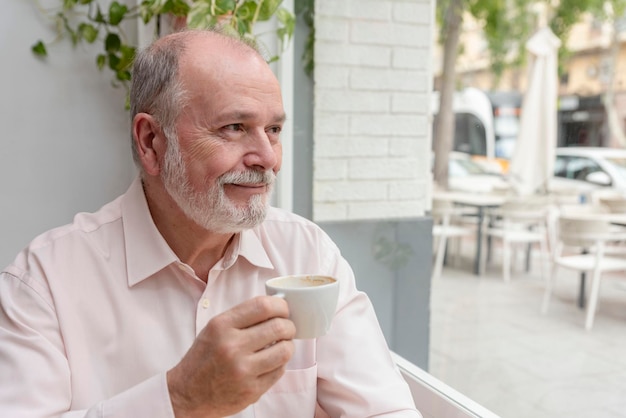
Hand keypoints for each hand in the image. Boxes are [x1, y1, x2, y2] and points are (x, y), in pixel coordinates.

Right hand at [167, 295, 295, 417]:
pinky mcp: (251, 390)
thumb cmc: (204, 358)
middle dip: (289, 326)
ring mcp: (243, 370)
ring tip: (281, 345)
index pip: (263, 306)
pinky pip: (280, 371)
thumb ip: (243, 317)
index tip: (283, 309)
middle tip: (287, 328)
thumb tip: (277, 307)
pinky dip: (280, 364)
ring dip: (288, 345)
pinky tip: (271, 362)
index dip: (281, 306)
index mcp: (222, 326)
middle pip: (279, 327)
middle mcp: (232, 347)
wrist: (187, 393)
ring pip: (285, 350)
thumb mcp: (215, 328)